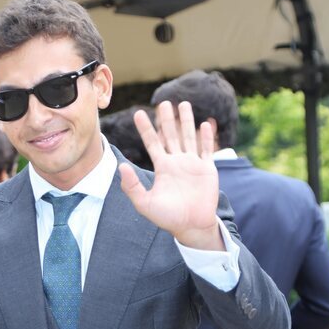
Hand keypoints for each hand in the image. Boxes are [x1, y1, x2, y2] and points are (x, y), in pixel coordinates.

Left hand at [119, 101, 222, 249]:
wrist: (191, 226)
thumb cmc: (167, 218)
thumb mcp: (145, 203)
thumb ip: (132, 186)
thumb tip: (121, 167)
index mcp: (162, 167)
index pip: (152, 143)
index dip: (145, 129)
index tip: (138, 114)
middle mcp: (176, 162)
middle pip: (170, 135)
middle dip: (167, 119)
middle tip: (164, 102)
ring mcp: (193, 164)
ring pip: (189, 137)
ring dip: (186, 121)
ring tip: (184, 105)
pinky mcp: (208, 169)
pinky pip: (207, 150)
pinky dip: (206, 137)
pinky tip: (205, 123)